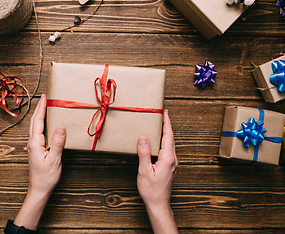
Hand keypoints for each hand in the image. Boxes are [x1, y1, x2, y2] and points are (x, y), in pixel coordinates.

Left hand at [14, 94, 65, 230]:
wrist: (39, 190)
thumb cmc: (46, 177)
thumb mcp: (54, 160)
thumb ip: (57, 143)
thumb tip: (61, 126)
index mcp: (35, 143)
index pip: (38, 121)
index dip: (42, 108)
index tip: (45, 97)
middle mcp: (31, 143)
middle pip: (34, 121)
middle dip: (39, 108)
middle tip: (45, 97)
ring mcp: (33, 146)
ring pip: (35, 126)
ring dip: (39, 115)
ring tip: (44, 106)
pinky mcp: (36, 150)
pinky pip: (38, 132)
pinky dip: (41, 123)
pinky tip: (45, 124)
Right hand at [137, 109, 177, 233]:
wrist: (159, 205)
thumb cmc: (151, 191)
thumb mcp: (144, 171)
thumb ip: (144, 153)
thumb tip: (143, 137)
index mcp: (168, 158)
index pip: (168, 136)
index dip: (167, 123)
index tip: (165, 112)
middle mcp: (173, 160)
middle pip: (171, 138)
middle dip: (167, 125)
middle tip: (163, 115)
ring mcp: (173, 164)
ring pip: (170, 144)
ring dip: (166, 133)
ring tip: (161, 125)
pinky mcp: (170, 168)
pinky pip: (168, 150)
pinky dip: (164, 142)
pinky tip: (159, 142)